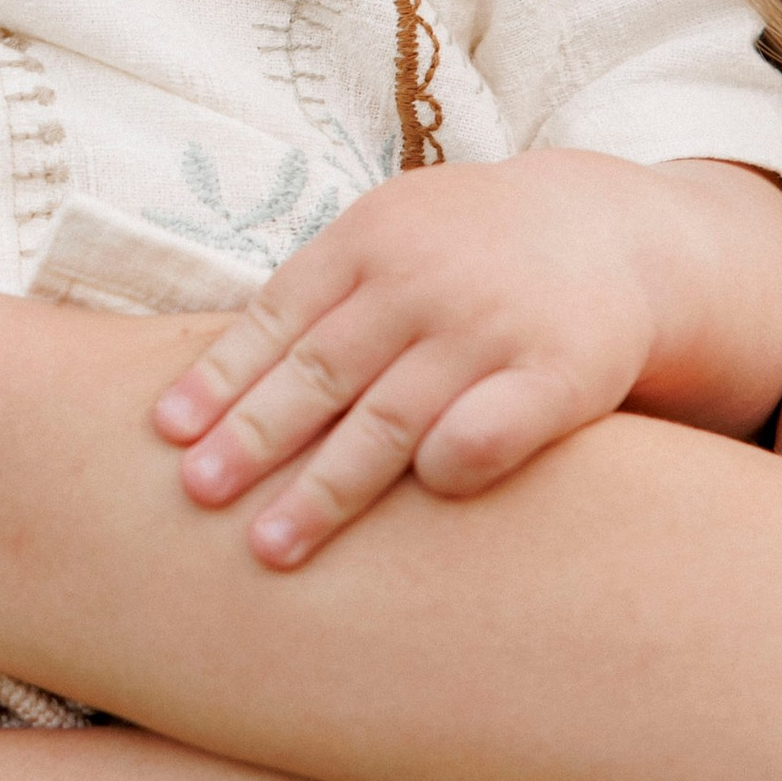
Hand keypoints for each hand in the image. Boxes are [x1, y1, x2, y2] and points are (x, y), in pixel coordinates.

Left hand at [153, 154, 727, 566]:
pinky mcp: (558, 375)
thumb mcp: (393, 234)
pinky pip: (484, 438)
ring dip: (323, 488)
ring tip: (268, 546)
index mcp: (371, 239)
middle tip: (196, 497)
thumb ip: (319, 293)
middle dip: (252, 439)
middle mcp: (423, 282)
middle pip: (320, 372)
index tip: (169, 434)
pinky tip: (410, 505)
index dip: (220, 376)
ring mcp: (490, 328)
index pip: (278, 316)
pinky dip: (441, 471)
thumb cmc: (470, 252)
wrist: (612, 235)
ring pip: (389, 420)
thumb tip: (205, 384)